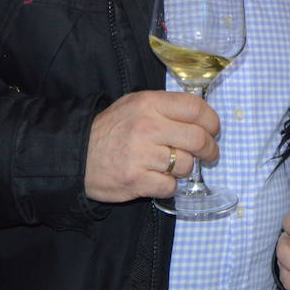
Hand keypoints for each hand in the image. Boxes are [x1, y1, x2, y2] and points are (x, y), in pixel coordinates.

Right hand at [84, 90, 219, 201]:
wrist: (75, 155)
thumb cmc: (110, 130)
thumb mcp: (134, 105)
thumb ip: (165, 107)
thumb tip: (200, 117)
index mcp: (149, 103)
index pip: (195, 108)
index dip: (211, 121)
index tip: (213, 130)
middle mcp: (147, 127)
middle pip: (197, 139)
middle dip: (210, 150)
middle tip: (209, 154)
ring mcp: (141, 155)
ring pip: (187, 165)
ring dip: (186, 169)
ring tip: (173, 166)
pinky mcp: (136, 181)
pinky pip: (170, 186)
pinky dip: (169, 185)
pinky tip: (159, 179)